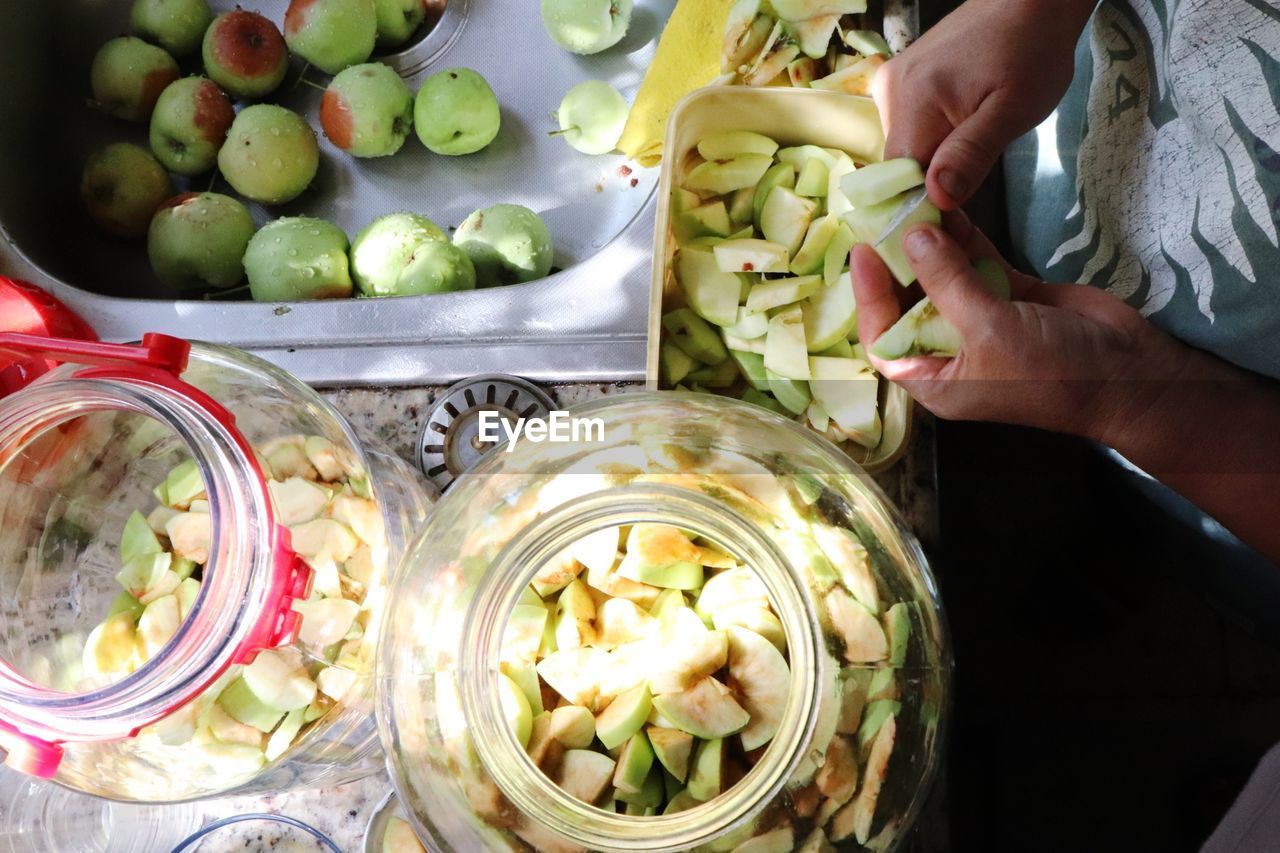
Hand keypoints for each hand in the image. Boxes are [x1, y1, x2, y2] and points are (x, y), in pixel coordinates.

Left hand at [851, 212, 1191, 440]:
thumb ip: (946, 282)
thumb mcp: (988, 329)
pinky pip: (977, 262)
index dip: (868, 296)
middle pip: (908, 302)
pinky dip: (964, 238)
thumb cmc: (1050, 372)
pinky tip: (948, 204)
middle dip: (896, 261)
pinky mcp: (1010, 295)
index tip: (862, 250)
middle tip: (881, 214)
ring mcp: (981, 321)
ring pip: (943, 276)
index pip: (882, 336)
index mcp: (934, 379)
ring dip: (929, 242)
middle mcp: (950, 352)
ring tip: (911, 199)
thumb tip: (911, 237)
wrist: (1129, 375)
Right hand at [871, 0, 1094, 208]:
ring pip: (905, 147)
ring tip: (974, 130)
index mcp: (913, 100)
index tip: (962, 204)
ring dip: (936, 154)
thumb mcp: (1013, 111)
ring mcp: (890, 83)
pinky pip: (908, 125)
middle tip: (979, 156)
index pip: (900, 178)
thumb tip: (937, 198)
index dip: (927, 198)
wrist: (1030, 1)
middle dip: (935, 174)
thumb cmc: (1032, 51)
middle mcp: (889, 91)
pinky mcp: (899, 79)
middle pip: (900, 164)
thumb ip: (972, 155)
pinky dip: (933, 134)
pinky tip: (962, 117)